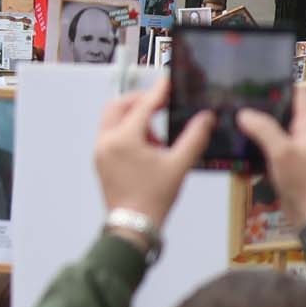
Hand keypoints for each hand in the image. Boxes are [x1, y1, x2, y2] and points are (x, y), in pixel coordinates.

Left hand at [94, 77, 213, 220]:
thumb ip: (194, 137)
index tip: (169, 81)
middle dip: (139, 102)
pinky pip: (110, 135)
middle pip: (118, 106)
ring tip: (157, 136)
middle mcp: (106, 140)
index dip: (158, 92)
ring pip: (112, 120)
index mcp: (124, 139)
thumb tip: (206, 116)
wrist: (133, 225)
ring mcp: (99, 151)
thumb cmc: (156, 196)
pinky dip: (126, 132)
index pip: (143, 106)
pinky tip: (147, 148)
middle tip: (161, 105)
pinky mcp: (100, 161)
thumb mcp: (179, 165)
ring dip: (133, 118)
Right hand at [235, 88, 305, 224]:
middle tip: (235, 99)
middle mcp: (305, 134)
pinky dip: (257, 146)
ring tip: (231, 119)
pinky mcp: (289, 167)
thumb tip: (243, 113)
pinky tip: (237, 145)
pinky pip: (271, 150)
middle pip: (284, 112)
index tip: (254, 80)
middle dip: (262, 106)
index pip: (299, 93)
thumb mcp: (282, 151)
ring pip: (275, 132)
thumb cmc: (304, 181)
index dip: (280, 84)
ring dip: (257, 127)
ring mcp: (297, 151)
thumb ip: (263, 129)